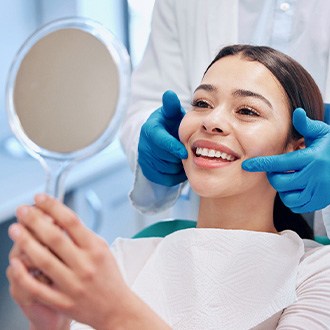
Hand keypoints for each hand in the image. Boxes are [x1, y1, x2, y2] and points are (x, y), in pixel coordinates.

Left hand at [8, 195, 169, 328]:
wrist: (115, 307)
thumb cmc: (108, 276)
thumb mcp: (102, 249)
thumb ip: (83, 235)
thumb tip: (59, 217)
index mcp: (95, 249)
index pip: (72, 221)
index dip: (53, 207)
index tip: (40, 198)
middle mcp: (84, 265)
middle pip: (55, 238)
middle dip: (35, 221)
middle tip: (23, 210)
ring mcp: (73, 284)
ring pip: (44, 260)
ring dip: (26, 242)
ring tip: (15, 229)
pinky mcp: (63, 301)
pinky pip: (37, 287)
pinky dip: (23, 274)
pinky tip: (15, 262)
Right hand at [138, 90, 187, 185]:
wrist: (160, 139)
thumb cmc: (170, 124)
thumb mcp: (171, 114)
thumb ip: (171, 106)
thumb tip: (169, 94)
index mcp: (150, 130)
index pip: (159, 141)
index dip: (172, 148)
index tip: (184, 153)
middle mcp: (144, 146)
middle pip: (164, 158)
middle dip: (178, 157)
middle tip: (188, 152)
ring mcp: (145, 160)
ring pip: (166, 170)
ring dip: (178, 166)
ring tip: (183, 158)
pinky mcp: (148, 172)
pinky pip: (165, 179)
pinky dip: (175, 176)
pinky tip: (179, 167)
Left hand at [242, 108, 329, 212]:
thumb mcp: (322, 133)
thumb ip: (307, 125)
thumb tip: (297, 112)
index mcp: (312, 158)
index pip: (280, 163)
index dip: (261, 164)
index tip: (247, 165)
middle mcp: (315, 176)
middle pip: (280, 182)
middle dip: (273, 175)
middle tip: (276, 169)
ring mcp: (319, 191)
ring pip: (287, 196)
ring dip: (282, 188)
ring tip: (287, 178)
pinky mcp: (321, 201)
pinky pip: (297, 206)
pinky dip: (291, 199)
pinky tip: (294, 189)